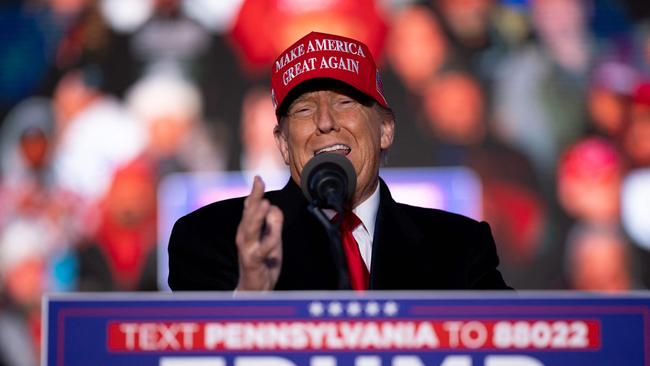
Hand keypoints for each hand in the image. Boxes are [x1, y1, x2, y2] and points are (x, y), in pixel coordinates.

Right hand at [235, 176, 283, 290]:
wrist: (254, 288)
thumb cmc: (263, 261)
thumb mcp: (272, 238)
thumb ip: (273, 222)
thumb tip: (273, 207)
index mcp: (248, 228)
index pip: (250, 207)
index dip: (254, 192)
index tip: (258, 177)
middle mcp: (244, 236)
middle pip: (249, 213)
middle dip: (253, 197)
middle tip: (258, 182)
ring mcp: (247, 248)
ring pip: (250, 228)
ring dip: (257, 216)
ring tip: (265, 203)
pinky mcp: (253, 261)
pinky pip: (262, 250)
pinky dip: (268, 242)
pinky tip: (275, 236)